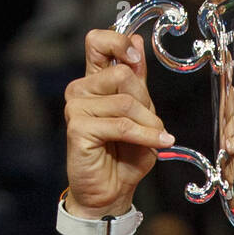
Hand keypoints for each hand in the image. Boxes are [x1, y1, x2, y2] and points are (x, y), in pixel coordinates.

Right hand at [64, 29, 174, 217]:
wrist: (112, 192)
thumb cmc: (125, 156)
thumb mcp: (142, 114)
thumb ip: (138, 83)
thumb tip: (137, 42)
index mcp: (94, 81)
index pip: (97, 42)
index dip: (118, 42)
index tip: (136, 57)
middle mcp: (81, 90)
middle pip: (122, 75)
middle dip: (147, 102)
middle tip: (154, 125)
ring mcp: (76, 108)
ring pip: (125, 101)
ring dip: (149, 123)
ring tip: (156, 139)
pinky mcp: (78, 128)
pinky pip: (121, 125)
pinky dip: (145, 136)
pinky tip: (158, 144)